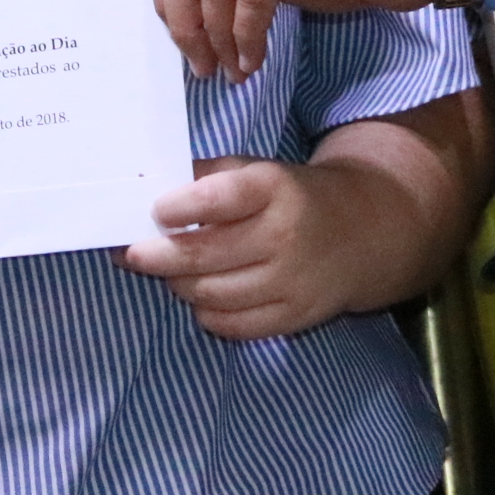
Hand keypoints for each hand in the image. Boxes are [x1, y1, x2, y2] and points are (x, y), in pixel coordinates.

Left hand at [117, 100, 473, 339]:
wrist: (363, 232)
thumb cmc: (293, 196)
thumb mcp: (258, 170)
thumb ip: (208, 178)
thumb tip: (150, 191)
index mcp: (276, 188)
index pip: (220, 199)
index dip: (180, 207)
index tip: (155, 211)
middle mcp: (285, 235)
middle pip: (204, 255)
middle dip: (157, 256)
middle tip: (130, 252)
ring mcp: (291, 281)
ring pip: (211, 294)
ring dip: (179, 284)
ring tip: (169, 271)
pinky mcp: (294, 316)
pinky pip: (232, 325)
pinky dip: (207, 312)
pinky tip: (200, 295)